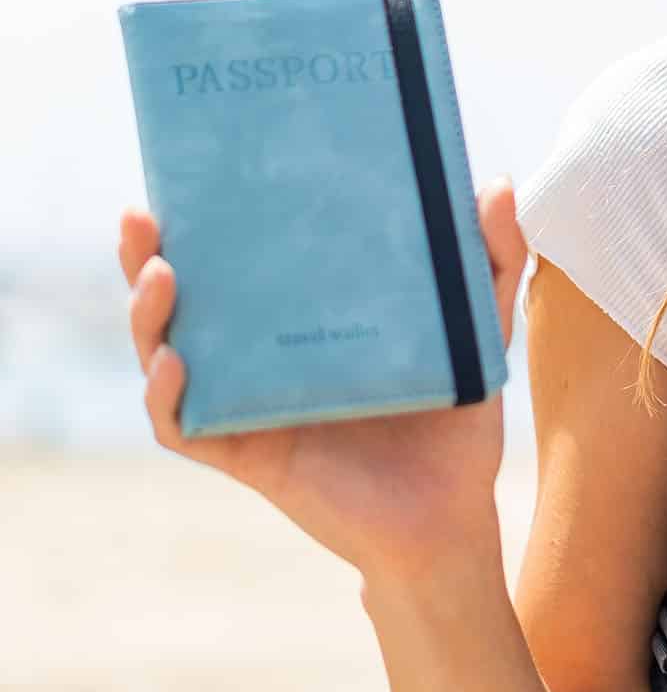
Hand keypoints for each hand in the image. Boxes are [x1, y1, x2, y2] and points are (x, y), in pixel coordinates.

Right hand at [118, 176, 529, 580]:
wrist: (454, 517)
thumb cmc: (458, 422)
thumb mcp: (481, 330)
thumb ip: (493, 260)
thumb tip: (499, 182)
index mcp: (304, 320)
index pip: (238, 261)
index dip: (202, 221)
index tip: (189, 173)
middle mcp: (262, 358)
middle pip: (184, 301)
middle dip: (148, 256)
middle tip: (144, 216)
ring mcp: (248, 406)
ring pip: (165, 356)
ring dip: (148, 315)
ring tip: (162, 274)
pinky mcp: (247, 456)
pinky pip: (185, 426)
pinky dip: (166, 395)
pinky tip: (175, 361)